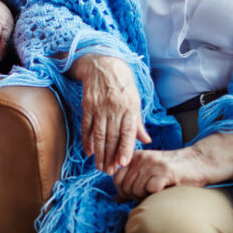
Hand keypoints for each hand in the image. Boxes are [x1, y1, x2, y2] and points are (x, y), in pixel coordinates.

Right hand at [70, 54, 150, 173]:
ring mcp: (100, 106)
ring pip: (99, 134)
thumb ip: (138, 121)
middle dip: (110, 156)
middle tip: (109, 172)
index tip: (123, 163)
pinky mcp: (87, 104)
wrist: (103, 61)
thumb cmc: (122, 81)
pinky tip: (88, 151)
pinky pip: (86, 125)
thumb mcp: (135, 98)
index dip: (125, 148)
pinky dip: (87, 139)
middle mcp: (115, 107)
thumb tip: (146, 139)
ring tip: (99, 166)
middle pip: (112, 136)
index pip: (128, 132)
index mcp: (130, 106)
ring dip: (99, 152)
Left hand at [112, 147, 207, 201]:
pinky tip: (165, 190)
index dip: (122, 191)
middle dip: (135, 197)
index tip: (133, 196)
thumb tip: (118, 198)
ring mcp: (153, 164)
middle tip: (148, 196)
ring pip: (137, 189)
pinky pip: (151, 189)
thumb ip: (133, 182)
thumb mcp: (149, 172)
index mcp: (135, 157)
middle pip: (126, 186)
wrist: (198, 161)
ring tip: (157, 193)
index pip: (117, 178)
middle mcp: (142, 158)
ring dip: (146, 197)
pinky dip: (156, 195)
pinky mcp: (166, 171)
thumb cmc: (173, 170)